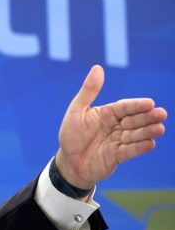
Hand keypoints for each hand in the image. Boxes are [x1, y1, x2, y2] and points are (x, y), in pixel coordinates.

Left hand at [55, 65, 166, 190]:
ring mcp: (118, 141)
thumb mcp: (76, 111)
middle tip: (161, 114)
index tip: (150, 103)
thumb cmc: (71, 134)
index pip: (124, 107)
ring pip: (135, 135)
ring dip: (147, 132)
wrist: (69, 162)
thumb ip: (88, 91)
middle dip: (147, 117)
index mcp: (107, 113)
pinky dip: (139, 147)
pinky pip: (130, 151)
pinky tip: (150, 143)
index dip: (137, 105)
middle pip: (134, 120)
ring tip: (159, 128)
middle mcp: (116, 126)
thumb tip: (97, 67)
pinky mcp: (118, 156)